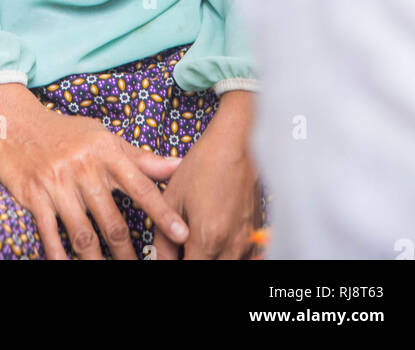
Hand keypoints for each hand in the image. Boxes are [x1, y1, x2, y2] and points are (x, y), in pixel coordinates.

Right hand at [0, 83, 188, 259]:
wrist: (16, 123)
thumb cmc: (67, 132)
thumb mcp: (105, 138)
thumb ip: (141, 158)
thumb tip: (178, 166)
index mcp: (106, 152)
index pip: (140, 186)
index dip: (162, 212)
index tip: (181, 234)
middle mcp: (83, 168)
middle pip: (112, 220)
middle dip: (128, 251)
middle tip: (142, 267)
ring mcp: (57, 183)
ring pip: (83, 232)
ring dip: (97, 260)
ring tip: (108, 272)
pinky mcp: (34, 195)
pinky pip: (49, 232)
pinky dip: (59, 253)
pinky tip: (67, 265)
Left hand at [151, 91, 260, 259]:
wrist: (236, 144)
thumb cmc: (204, 165)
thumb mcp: (173, 198)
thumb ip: (163, 237)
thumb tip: (159, 259)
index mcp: (208, 239)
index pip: (188, 271)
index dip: (174, 265)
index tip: (169, 257)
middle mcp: (232, 246)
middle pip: (209, 270)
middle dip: (193, 261)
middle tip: (181, 248)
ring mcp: (247, 241)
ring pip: (227, 265)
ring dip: (209, 258)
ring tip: (195, 240)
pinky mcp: (255, 233)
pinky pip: (240, 255)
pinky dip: (226, 253)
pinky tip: (213, 236)